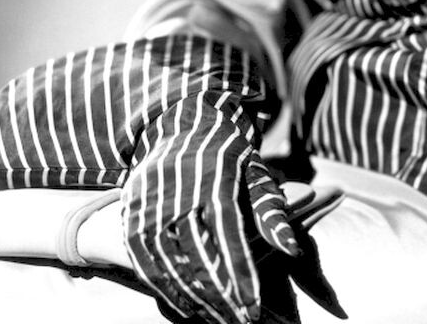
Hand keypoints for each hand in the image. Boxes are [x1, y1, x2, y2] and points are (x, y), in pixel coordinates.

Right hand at [122, 90, 299, 322]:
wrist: (177, 122)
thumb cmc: (227, 154)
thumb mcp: (254, 172)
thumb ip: (271, 212)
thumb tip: (292, 250)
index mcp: (215, 180)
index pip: (229, 237)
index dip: (241, 276)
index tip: (253, 308)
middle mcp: (181, 192)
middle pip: (200, 257)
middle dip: (222, 296)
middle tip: (241, 321)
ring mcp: (153, 204)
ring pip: (172, 265)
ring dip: (196, 299)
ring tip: (219, 320)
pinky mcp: (134, 215)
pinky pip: (147, 262)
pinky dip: (167, 289)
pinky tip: (186, 308)